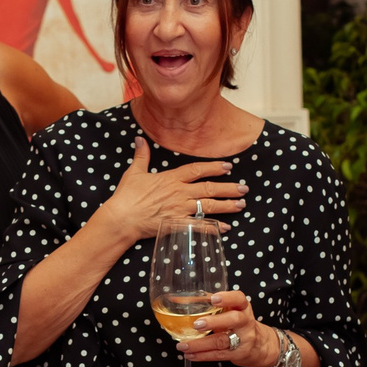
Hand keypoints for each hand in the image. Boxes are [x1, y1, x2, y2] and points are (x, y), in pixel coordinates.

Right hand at [92, 138, 245, 244]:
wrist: (122, 218)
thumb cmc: (127, 196)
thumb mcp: (134, 172)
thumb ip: (142, 156)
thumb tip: (140, 139)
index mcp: (171, 178)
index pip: (197, 170)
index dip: (214, 167)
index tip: (228, 166)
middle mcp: (179, 193)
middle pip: (209, 188)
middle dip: (229, 188)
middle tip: (244, 189)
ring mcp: (180, 209)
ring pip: (209, 206)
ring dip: (227, 205)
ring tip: (241, 204)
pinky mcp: (177, 225)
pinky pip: (200, 226)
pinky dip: (214, 228)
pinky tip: (225, 228)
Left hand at [177, 289, 276, 366]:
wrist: (260, 345)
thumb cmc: (240, 324)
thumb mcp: (233, 311)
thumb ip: (214, 305)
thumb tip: (188, 299)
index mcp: (242, 307)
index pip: (238, 299)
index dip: (227, 298)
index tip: (213, 299)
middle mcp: (245, 322)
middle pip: (234, 320)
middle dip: (214, 322)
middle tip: (197, 324)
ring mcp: (243, 339)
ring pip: (221, 341)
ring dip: (199, 344)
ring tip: (183, 345)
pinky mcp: (237, 354)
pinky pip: (218, 355)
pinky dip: (202, 355)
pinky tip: (189, 354)